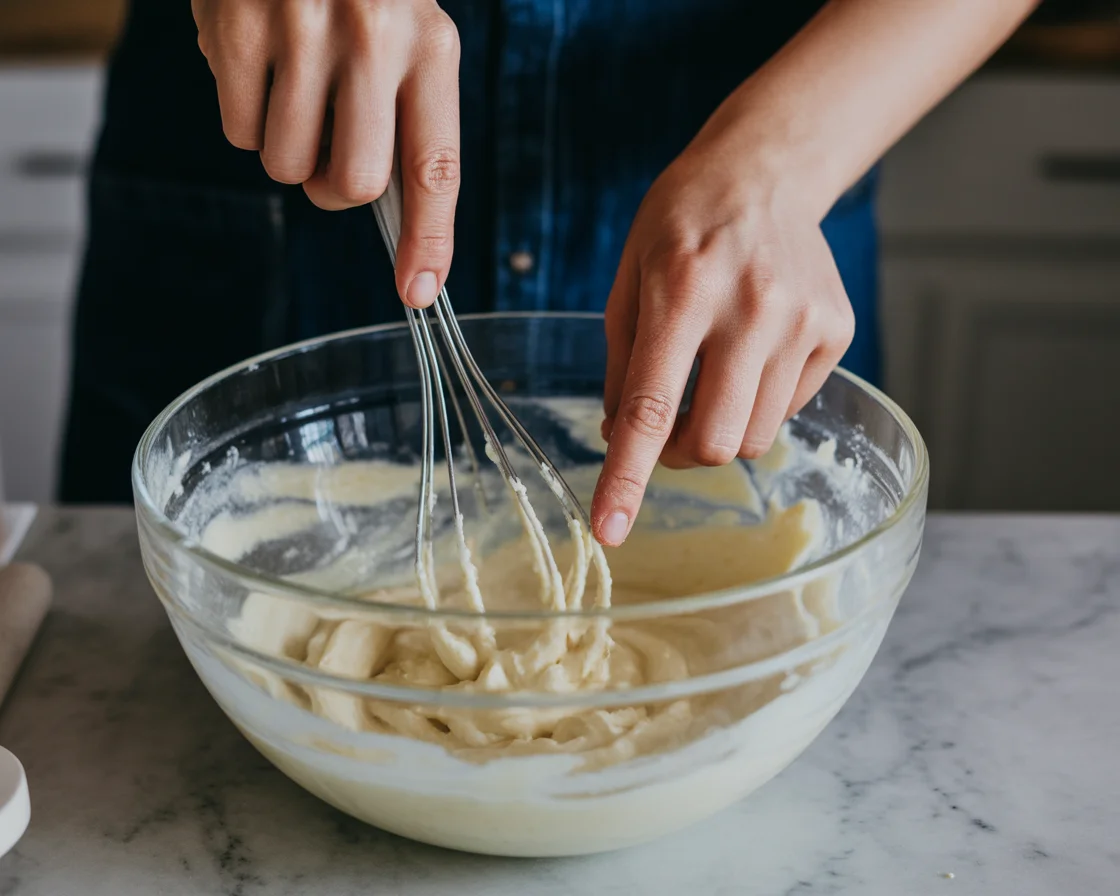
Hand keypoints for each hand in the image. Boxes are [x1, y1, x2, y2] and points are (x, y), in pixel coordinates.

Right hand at [192, 0, 460, 307]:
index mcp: (430, 47)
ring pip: (288, 166)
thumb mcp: (406, 35)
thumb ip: (407, 119)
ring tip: (292, 88)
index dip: (429, 240)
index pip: (436, 168)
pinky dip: (246, 116)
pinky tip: (258, 64)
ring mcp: (300, 31)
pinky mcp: (235, 28)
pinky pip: (238, 132)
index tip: (418, 292)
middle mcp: (372, 38)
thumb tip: (397, 220)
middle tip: (328, 156)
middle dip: (335, 190)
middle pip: (354, 184)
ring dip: (287, 150)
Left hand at [590, 131, 854, 546]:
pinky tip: (749, 355)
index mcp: (681, 290)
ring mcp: (802, 319)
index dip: (626, 478)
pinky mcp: (835, 329)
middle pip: (713, 441)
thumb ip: (621, 363)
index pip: (650, 408)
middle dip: (678, 456)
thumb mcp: (628, 279)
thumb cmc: (679, 224)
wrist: (763, 171)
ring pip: (753, 436)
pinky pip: (787, 408)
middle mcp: (749, 307)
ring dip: (718, 432)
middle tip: (663, 432)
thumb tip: (618, 439)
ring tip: (707, 384)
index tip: (609, 530)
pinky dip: (757, 403)